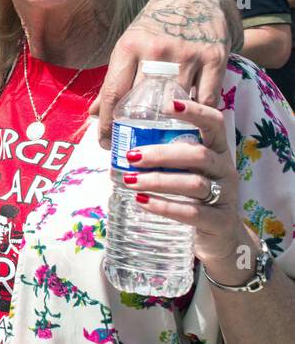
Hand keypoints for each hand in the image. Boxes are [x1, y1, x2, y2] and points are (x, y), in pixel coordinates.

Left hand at [92, 0, 230, 146]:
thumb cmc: (154, 27)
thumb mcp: (127, 46)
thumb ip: (113, 81)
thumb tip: (94, 114)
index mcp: (128, 46)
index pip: (114, 93)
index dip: (107, 124)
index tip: (104, 144)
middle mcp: (156, 50)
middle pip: (143, 102)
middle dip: (134, 131)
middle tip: (130, 150)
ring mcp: (188, 54)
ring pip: (177, 103)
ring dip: (169, 127)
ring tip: (160, 144)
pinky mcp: (215, 57)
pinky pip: (207, 98)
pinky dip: (198, 115)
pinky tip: (191, 126)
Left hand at [117, 98, 250, 275]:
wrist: (220, 238)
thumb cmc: (194, 196)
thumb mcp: (185, 172)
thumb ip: (163, 156)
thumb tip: (118, 143)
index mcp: (217, 150)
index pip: (214, 123)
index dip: (194, 112)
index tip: (167, 106)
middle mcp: (224, 169)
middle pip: (198, 154)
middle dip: (162, 154)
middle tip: (130, 156)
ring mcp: (226, 196)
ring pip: (194, 183)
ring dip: (158, 180)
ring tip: (129, 180)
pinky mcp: (219, 221)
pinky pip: (192, 212)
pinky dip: (165, 206)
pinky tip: (142, 202)